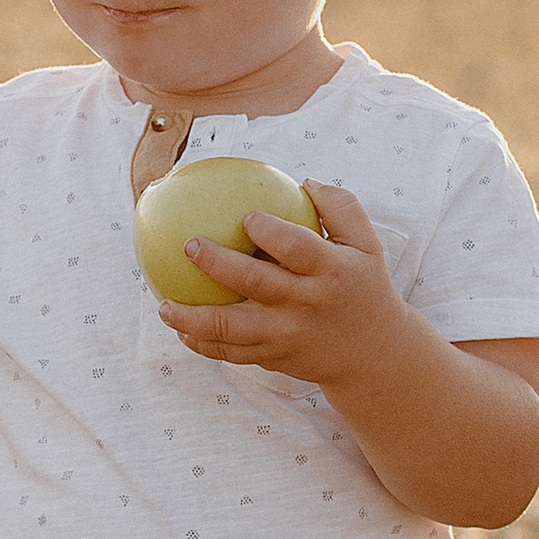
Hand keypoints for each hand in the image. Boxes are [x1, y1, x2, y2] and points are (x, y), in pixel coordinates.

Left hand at [159, 181, 410, 390]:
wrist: (374, 356)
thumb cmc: (363, 287)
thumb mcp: (367, 245)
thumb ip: (341, 207)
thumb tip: (304, 180)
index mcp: (331, 271)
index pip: (298, 249)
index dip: (271, 233)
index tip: (246, 217)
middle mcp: (307, 305)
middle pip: (256, 285)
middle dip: (218, 265)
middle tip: (188, 245)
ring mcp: (288, 336)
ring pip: (232, 330)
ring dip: (194, 318)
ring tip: (164, 304)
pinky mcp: (275, 358)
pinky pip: (231, 353)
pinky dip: (202, 343)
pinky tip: (179, 327)